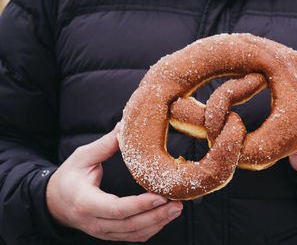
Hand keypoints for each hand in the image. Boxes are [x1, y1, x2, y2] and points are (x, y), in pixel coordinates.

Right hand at [46, 124, 182, 241]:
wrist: (54, 203)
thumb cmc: (68, 178)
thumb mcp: (81, 157)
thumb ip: (105, 145)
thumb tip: (124, 127)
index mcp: (86, 202)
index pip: (116, 209)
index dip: (140, 205)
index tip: (160, 196)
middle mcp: (94, 222)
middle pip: (130, 225)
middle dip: (156, 216)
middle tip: (177, 204)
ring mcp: (102, 232)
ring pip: (133, 234)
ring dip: (157, 223)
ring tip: (176, 209)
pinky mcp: (109, 234)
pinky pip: (132, 237)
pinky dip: (150, 229)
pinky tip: (164, 218)